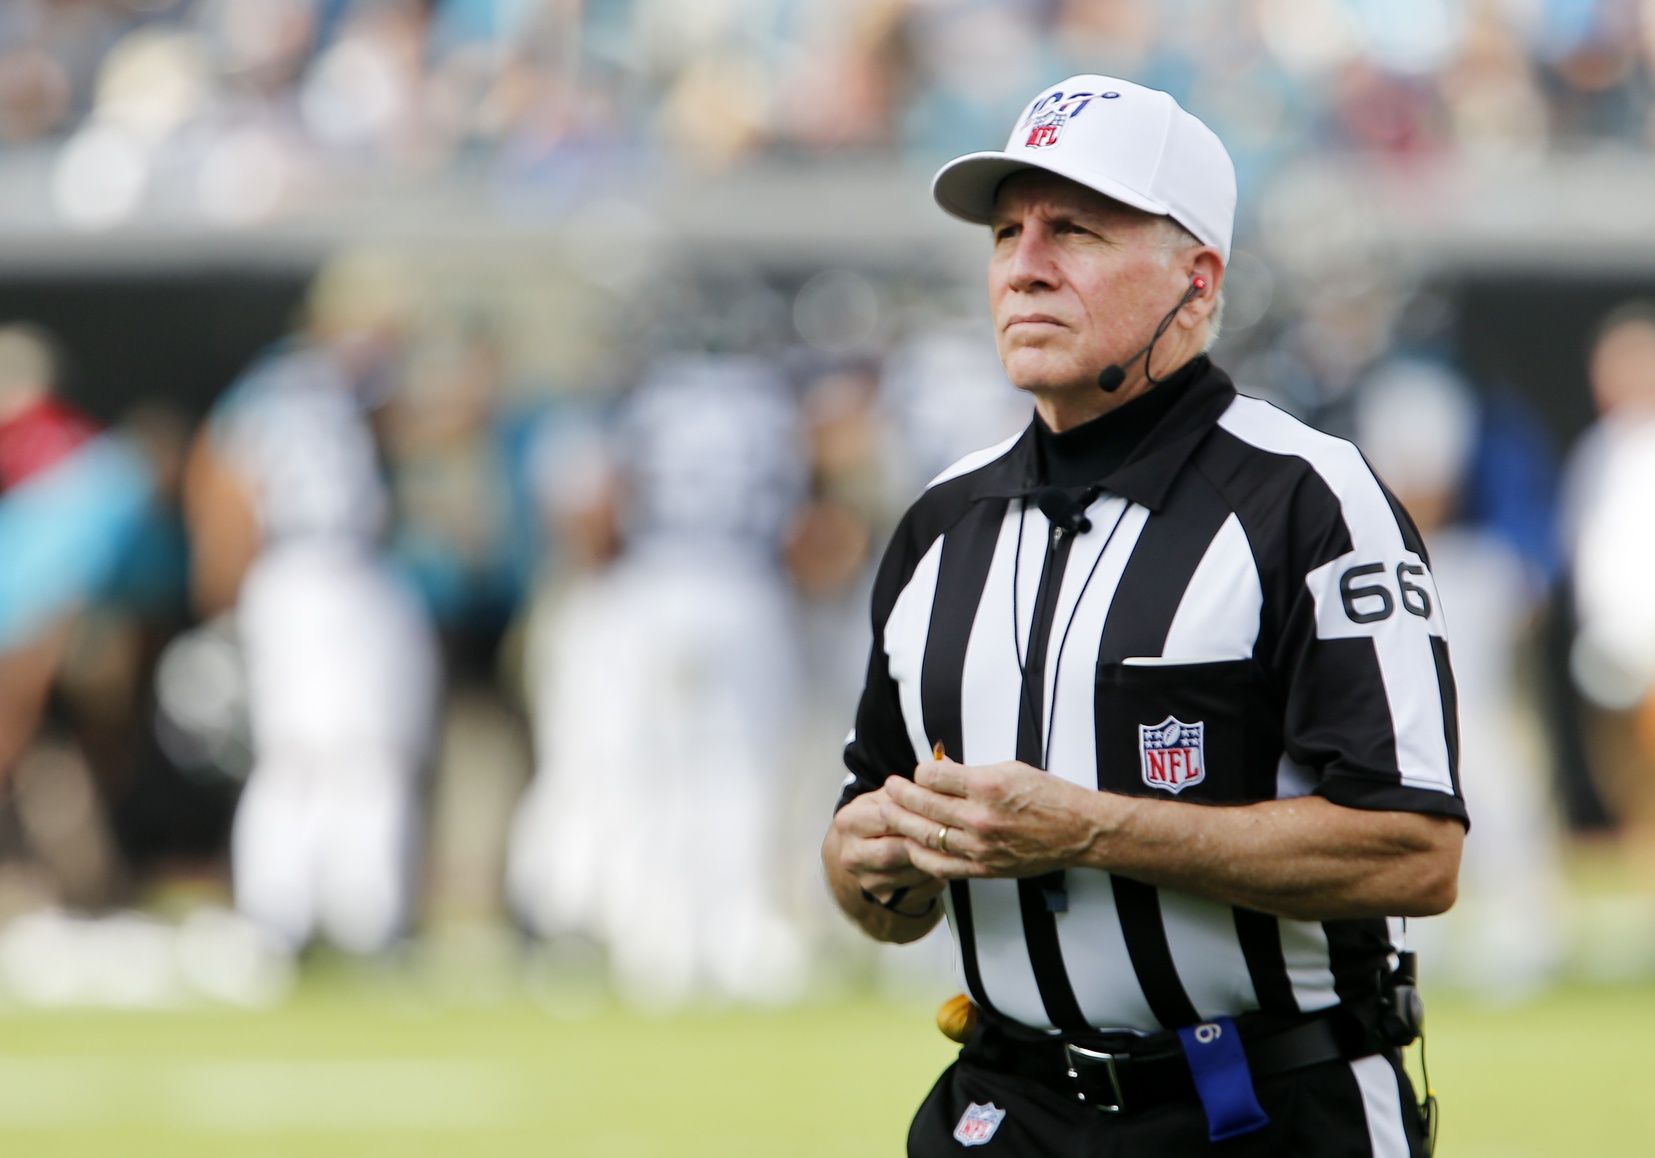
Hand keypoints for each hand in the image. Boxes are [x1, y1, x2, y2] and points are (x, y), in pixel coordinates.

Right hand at [829, 785, 943, 904]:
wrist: (860, 853)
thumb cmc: (876, 822)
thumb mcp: (883, 798)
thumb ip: (906, 790)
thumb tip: (937, 777)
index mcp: (849, 822)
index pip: (887, 818)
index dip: (918, 814)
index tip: (944, 810)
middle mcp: (852, 854)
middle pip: (894, 852)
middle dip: (925, 843)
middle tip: (950, 834)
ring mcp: (867, 880)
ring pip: (910, 874)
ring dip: (935, 862)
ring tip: (951, 848)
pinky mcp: (884, 898)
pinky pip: (919, 890)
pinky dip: (936, 878)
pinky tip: (944, 865)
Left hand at [881, 756, 1109, 879]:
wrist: (1079, 831)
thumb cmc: (1048, 795)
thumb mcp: (1010, 769)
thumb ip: (971, 771)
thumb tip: (939, 768)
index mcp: (987, 785)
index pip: (933, 776)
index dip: (920, 771)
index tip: (919, 771)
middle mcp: (980, 817)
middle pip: (923, 805)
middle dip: (900, 794)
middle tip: (889, 787)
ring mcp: (980, 846)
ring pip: (925, 836)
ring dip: (902, 823)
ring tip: (890, 813)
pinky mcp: (983, 868)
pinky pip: (940, 865)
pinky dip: (920, 854)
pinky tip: (910, 844)